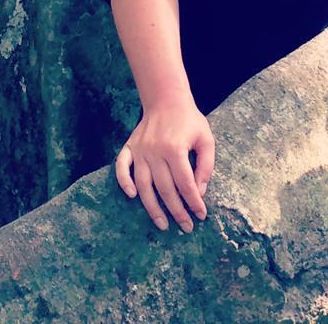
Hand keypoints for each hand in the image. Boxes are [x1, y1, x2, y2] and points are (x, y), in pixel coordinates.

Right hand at [115, 96, 214, 232]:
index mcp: (175, 149)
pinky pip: (122, 167)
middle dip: (177, 211)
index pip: (185, 183)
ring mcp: (140, 150)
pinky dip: (124, 182)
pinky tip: (132, 196)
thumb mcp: (206, 139)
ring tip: (162, 224)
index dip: (193, 202)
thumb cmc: (189, 121)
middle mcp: (155, 151)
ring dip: (153, 208)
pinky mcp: (129, 147)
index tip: (200, 215)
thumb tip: (199, 192)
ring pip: (144, 186)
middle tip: (186, 227)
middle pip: (165, 189)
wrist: (167, 99)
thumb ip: (205, 165)